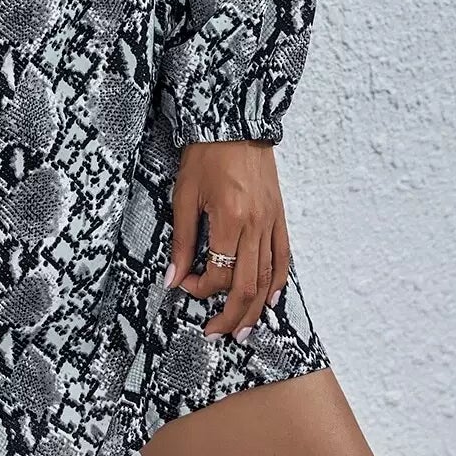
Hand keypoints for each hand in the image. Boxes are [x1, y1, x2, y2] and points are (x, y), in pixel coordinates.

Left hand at [163, 140, 289, 341]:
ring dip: (256, 309)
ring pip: (268, 278)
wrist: (233, 121)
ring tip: (243, 331)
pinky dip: (278, 282)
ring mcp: (271, 221)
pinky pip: (283, 257)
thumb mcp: (184, 195)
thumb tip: (172, 278)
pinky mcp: (279, 215)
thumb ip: (181, 240)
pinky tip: (270, 299)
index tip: (185, 285)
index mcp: (230, 219)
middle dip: (231, 315)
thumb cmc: (204, 154)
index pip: (219, 272)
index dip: (201, 287)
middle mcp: (256, 225)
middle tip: (216, 334)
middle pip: (247, 285)